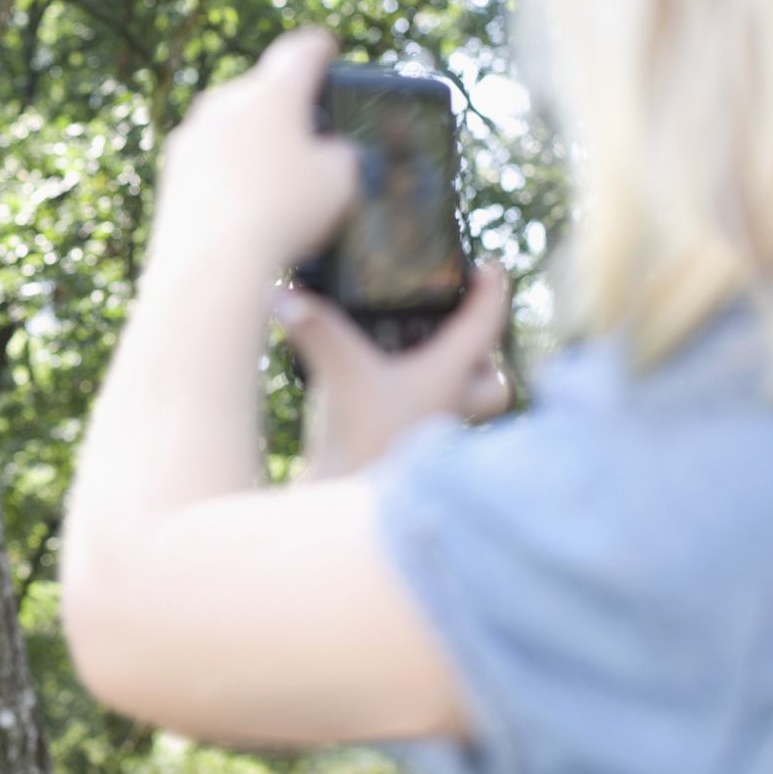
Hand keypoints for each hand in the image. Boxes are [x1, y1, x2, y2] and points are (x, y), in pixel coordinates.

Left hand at [151, 29, 358, 278]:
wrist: (210, 263)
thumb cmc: (284, 213)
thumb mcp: (340, 181)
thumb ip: (341, 156)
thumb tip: (326, 154)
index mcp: (272, 93)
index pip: (300, 53)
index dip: (319, 49)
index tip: (325, 48)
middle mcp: (225, 102)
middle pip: (262, 92)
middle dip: (285, 108)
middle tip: (307, 134)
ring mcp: (192, 135)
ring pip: (231, 126)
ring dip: (253, 142)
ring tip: (277, 180)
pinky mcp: (170, 170)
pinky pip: (209, 159)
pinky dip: (227, 171)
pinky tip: (244, 204)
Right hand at [276, 261, 514, 476]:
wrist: (348, 507)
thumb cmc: (361, 441)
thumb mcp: (339, 372)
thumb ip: (313, 328)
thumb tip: (278, 291)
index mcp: (450, 378)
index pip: (488, 324)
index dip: (493, 290)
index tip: (491, 266)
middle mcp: (451, 408)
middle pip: (494, 383)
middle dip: (483, 359)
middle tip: (455, 334)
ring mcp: (432, 436)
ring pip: (464, 408)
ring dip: (451, 384)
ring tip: (416, 360)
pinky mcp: (407, 456)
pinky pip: (428, 425)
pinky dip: (414, 408)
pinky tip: (381, 396)